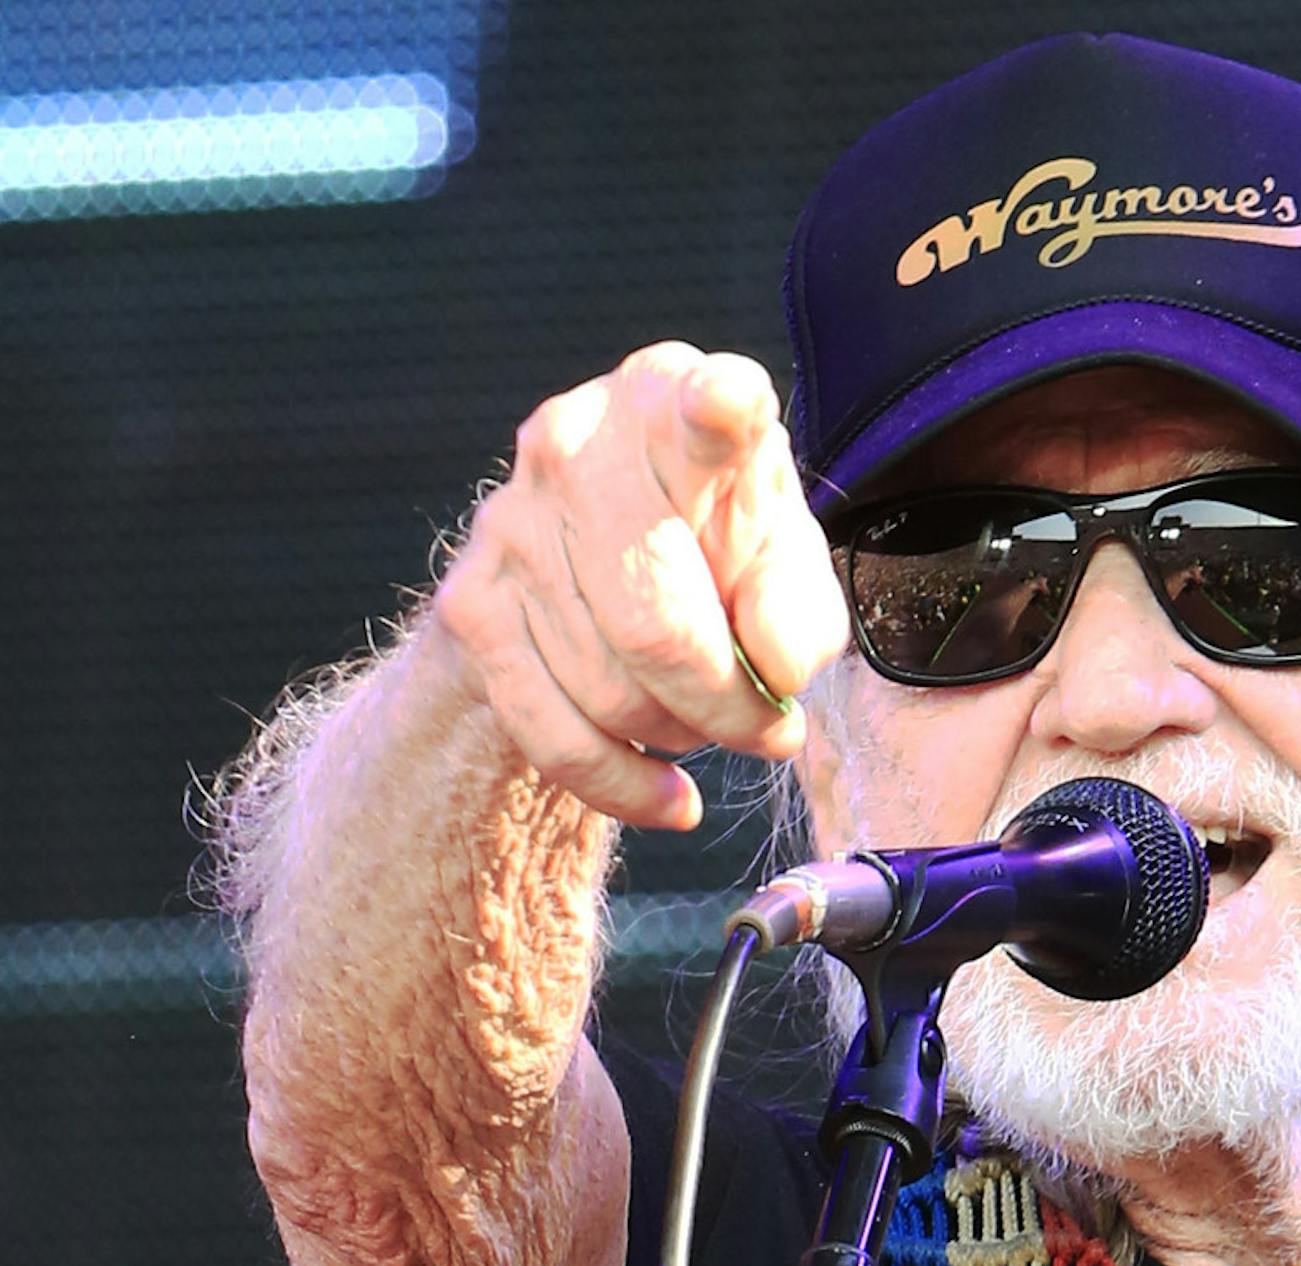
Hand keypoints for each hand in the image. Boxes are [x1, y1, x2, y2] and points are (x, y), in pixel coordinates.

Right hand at [432, 344, 849, 826]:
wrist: (586, 585)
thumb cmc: (715, 559)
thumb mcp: (782, 569)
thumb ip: (799, 608)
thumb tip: (776, 668)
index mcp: (670, 401)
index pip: (700, 410)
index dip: (719, 413)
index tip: (730, 403)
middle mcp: (575, 442)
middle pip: (659, 624)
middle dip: (729, 708)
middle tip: (770, 730)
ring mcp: (511, 524)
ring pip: (612, 692)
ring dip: (680, 737)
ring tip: (705, 721)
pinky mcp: (471, 607)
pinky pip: (559, 739)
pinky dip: (628, 787)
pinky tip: (673, 799)